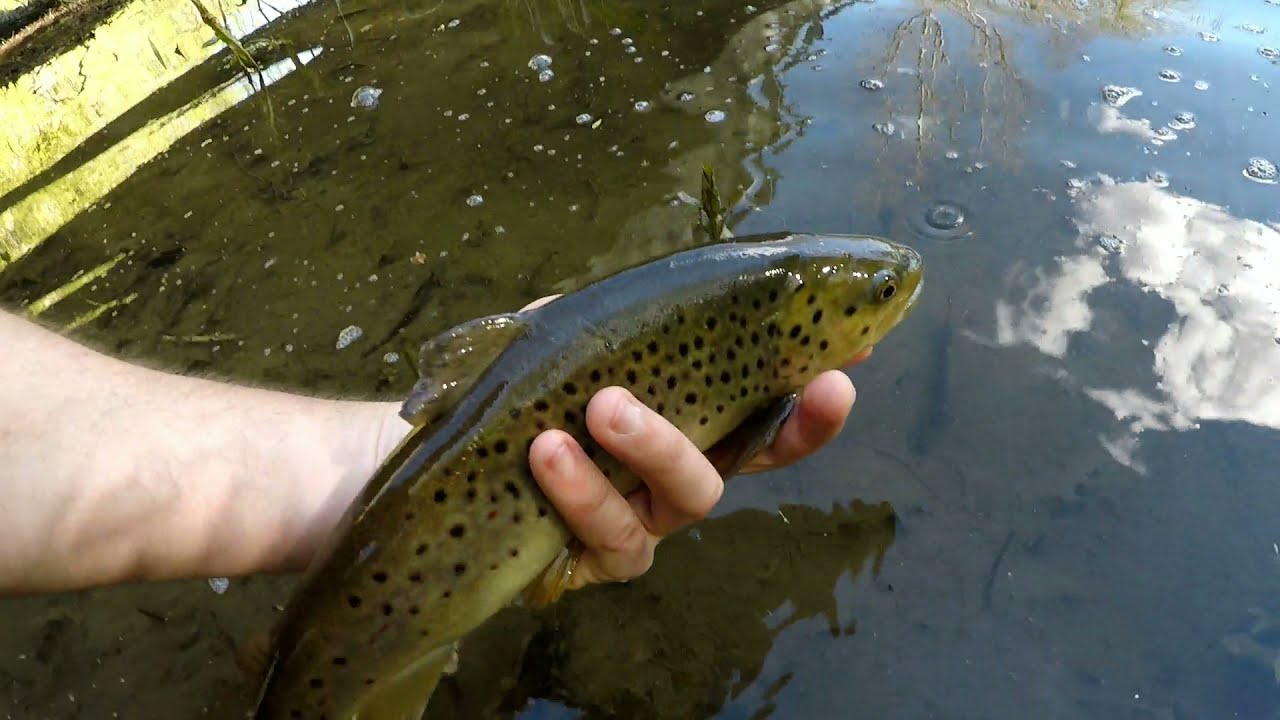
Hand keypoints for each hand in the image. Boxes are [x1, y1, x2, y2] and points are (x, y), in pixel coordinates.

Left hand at [519, 295, 858, 590]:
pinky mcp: (600, 562)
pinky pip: (616, 536)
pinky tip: (548, 452)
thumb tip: (650, 292)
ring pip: (694, 493)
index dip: (815, 389)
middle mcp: (676, 471)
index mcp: (679, 416)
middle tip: (821, 383)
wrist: (421, 483)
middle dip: (804, 423)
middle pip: (764, 455)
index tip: (856, 357)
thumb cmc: (492, 409)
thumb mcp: (542, 347)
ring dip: (658, 443)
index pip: (766, 404)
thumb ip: (592, 318)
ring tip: (606, 404)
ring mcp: (646, 519)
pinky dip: (584, 491)